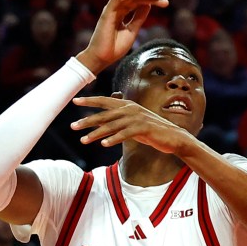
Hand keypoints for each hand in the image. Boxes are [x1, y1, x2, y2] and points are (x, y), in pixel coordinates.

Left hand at [71, 96, 190, 153]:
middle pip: (104, 114)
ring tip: (84, 140)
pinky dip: (113, 139)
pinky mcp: (143, 128)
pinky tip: (104, 144)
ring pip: (112, 126)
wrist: (173, 137)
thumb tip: (106, 117)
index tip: (75, 101)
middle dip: (87, 120)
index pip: (105, 101)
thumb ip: (121, 117)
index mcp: (128, 105)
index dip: (90, 101)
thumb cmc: (152, 131)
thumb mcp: (134, 122)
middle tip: (73, 126)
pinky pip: (124, 134)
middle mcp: (131, 109)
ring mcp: (137, 118)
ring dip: (96, 133)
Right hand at [77, 0, 167, 74]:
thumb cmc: (114, 47)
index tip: (165, 2)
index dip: (152, 1)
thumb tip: (148, 5)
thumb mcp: (132, 31)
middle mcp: (116, 9)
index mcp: (122, 13)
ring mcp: (111, 10)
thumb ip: (139, 18)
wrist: (102, 59)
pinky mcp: (107, 13)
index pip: (138, 2)